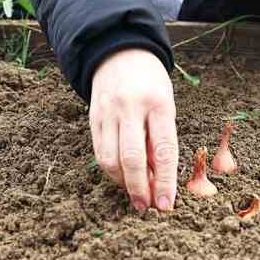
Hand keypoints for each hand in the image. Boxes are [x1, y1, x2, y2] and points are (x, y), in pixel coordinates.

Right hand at [88, 47, 177, 212]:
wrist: (120, 52)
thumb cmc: (151, 84)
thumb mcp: (166, 105)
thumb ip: (161, 139)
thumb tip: (159, 179)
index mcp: (158, 104)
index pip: (163, 150)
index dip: (165, 181)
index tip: (167, 205)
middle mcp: (131, 108)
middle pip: (132, 158)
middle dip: (140, 188)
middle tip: (147, 207)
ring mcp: (108, 113)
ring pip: (111, 160)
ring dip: (123, 183)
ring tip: (135, 195)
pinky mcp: (93, 118)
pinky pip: (100, 152)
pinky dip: (111, 171)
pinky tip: (122, 178)